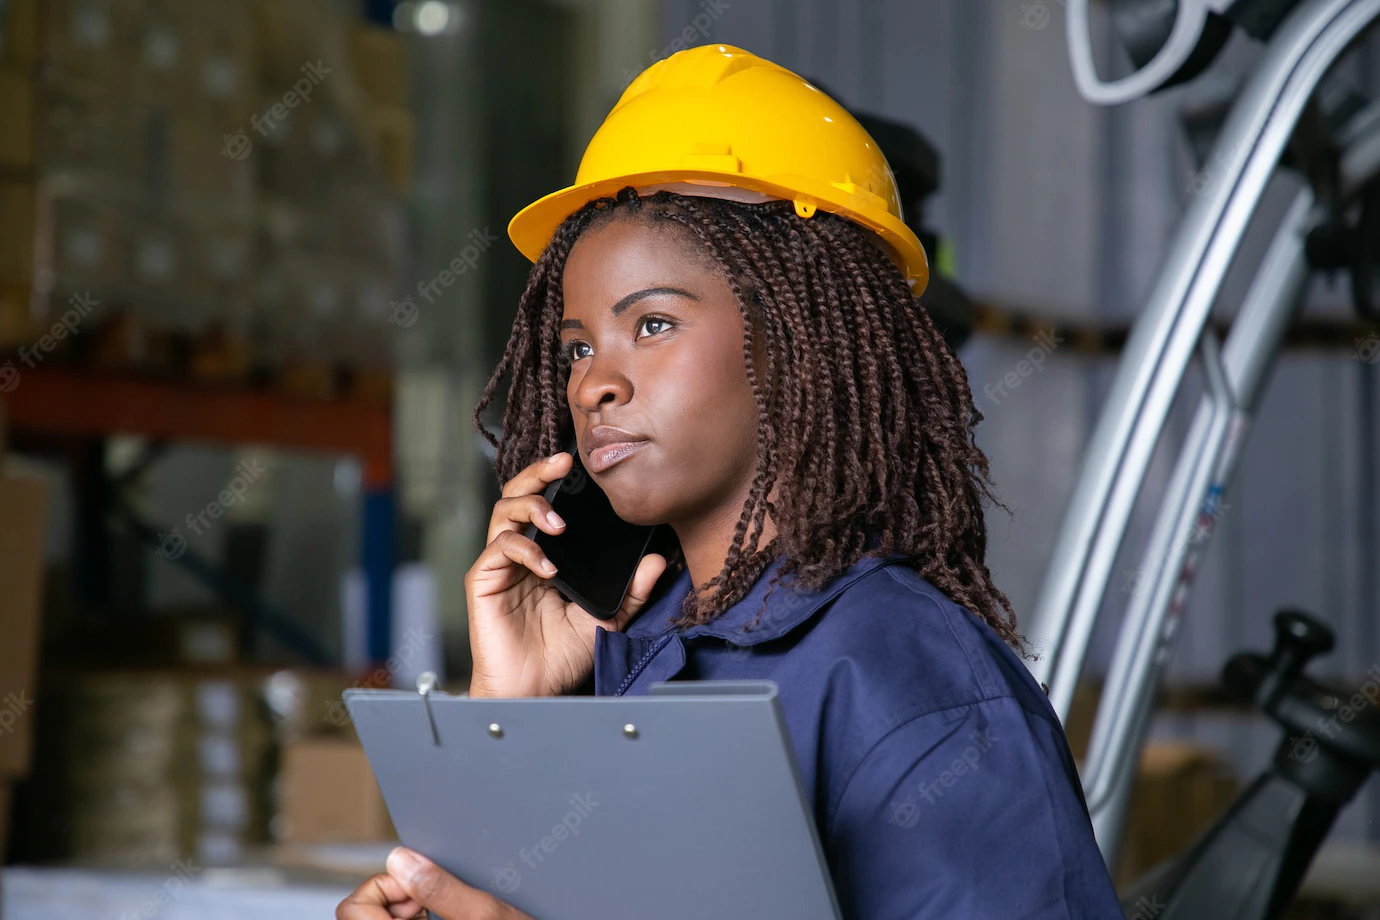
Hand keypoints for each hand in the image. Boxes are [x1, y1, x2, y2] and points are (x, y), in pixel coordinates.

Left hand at [336, 846, 533, 919]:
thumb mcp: (486, 913)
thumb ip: (441, 888)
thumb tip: (400, 859)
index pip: (353, 910)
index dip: (383, 887)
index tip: (416, 884)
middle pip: (363, 912)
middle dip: (398, 896)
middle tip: (431, 899)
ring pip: (383, 918)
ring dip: (409, 908)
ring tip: (442, 910)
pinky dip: (418, 917)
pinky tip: (446, 917)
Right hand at [464, 450, 667, 698]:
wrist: (534, 691)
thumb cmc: (561, 656)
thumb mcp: (606, 619)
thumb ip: (631, 591)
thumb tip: (658, 560)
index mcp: (545, 554)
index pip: (547, 503)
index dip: (558, 479)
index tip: (582, 463)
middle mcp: (520, 553)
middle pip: (518, 494)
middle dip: (538, 473)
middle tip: (562, 464)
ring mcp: (499, 565)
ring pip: (503, 511)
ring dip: (531, 507)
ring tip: (558, 523)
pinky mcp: (483, 581)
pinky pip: (499, 549)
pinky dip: (525, 550)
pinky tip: (548, 568)